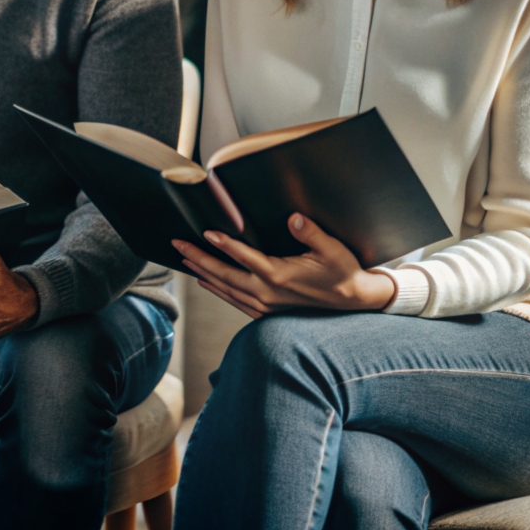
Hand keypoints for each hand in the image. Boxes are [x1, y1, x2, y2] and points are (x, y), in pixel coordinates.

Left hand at [174, 213, 396, 318]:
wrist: (353, 300)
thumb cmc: (342, 271)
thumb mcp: (331, 249)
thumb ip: (311, 233)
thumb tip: (294, 217)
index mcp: (279, 275)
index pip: (243, 257)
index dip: (223, 243)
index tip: (204, 232)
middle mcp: (267, 293)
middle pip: (223, 274)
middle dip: (198, 258)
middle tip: (177, 244)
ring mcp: (265, 305)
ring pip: (225, 289)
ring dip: (203, 273)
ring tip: (184, 260)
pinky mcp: (267, 311)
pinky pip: (234, 300)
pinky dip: (217, 290)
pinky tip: (206, 281)